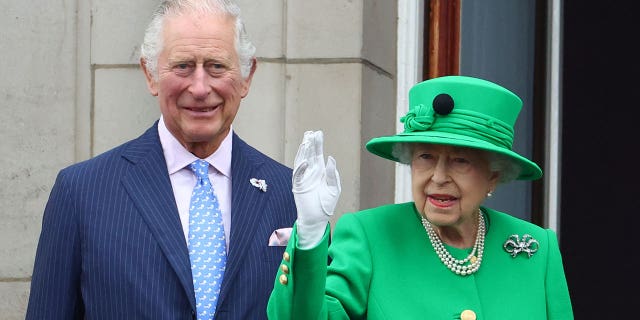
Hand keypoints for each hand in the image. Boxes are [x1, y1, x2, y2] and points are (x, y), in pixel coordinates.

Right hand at [292, 131, 340, 248]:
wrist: (318, 218)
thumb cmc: (327, 204)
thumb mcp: (334, 188)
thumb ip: (332, 174)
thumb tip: (330, 158)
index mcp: (320, 171)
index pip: (318, 154)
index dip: (318, 144)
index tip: (318, 133)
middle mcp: (311, 172)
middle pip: (309, 155)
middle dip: (310, 144)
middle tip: (311, 133)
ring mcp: (304, 178)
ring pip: (301, 161)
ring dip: (303, 152)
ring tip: (306, 141)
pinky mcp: (298, 186)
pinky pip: (297, 175)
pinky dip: (300, 168)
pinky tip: (306, 161)